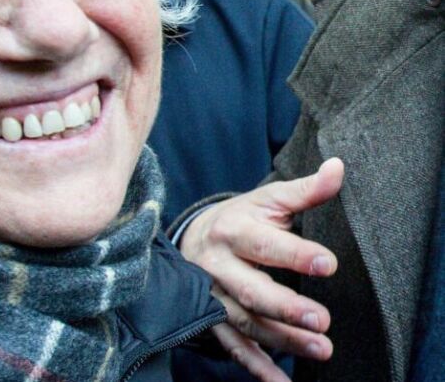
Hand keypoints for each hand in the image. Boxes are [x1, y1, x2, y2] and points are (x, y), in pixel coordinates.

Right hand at [181, 158, 344, 378]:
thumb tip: (338, 168)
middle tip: (322, 320)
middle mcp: (218, 264)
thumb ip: (304, 190)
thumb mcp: (268, 199)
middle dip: (286, 307)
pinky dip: (254, 366)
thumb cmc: (241, 217)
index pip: (265, 244)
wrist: (192, 236)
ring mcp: (212, 293)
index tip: (329, 264)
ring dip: (280, 339)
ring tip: (320, 349)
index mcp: (233, 230)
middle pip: (251, 289)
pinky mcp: (210, 317)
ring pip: (243, 321)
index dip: (296, 254)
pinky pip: (231, 346)